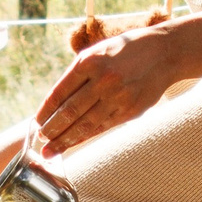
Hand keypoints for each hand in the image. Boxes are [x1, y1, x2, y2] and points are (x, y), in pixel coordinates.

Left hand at [35, 22, 184, 152]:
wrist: (164, 53)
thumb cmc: (126, 51)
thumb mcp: (98, 52)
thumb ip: (79, 74)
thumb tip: (56, 103)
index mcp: (89, 62)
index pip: (60, 92)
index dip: (46, 110)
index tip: (37, 122)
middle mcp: (103, 80)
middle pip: (70, 111)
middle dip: (52, 129)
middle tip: (40, 139)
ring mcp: (118, 97)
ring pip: (85, 124)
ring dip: (64, 139)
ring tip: (50, 149)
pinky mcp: (130, 110)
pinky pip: (102, 127)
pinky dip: (85, 137)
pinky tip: (73, 143)